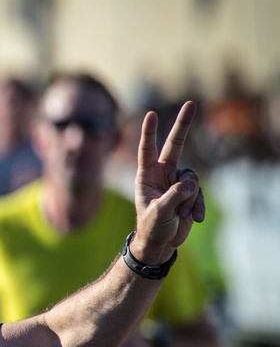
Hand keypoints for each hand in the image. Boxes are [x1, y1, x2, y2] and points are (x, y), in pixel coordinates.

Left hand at [133, 101, 203, 260]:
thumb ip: (174, 196)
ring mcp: (177, 181)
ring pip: (192, 179)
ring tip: (180, 215)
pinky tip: (193, 219)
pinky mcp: (189, 192)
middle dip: (183, 125)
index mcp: (146, 176)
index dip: (149, 132)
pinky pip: (199, 192)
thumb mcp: (158, 212)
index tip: (150, 114)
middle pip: (175, 145)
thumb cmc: (151, 227)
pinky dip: (197, 206)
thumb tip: (190, 183)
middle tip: (191, 104)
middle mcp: (162, 174)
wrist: (161, 242)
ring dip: (190, 198)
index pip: (146, 150)